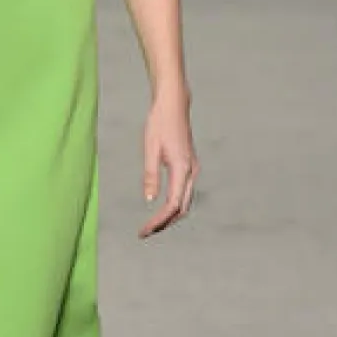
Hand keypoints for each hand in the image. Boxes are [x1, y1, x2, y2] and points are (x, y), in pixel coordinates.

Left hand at [139, 90, 198, 236]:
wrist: (173, 105)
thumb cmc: (159, 123)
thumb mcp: (150, 149)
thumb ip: (151, 175)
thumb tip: (149, 200)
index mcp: (182, 169)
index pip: (172, 205)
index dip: (159, 221)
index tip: (144, 230)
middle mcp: (191, 172)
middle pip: (181, 208)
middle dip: (164, 223)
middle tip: (145, 232)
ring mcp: (192, 169)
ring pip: (185, 202)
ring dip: (169, 216)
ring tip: (151, 225)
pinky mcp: (189, 166)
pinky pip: (184, 193)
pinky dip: (173, 205)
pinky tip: (161, 209)